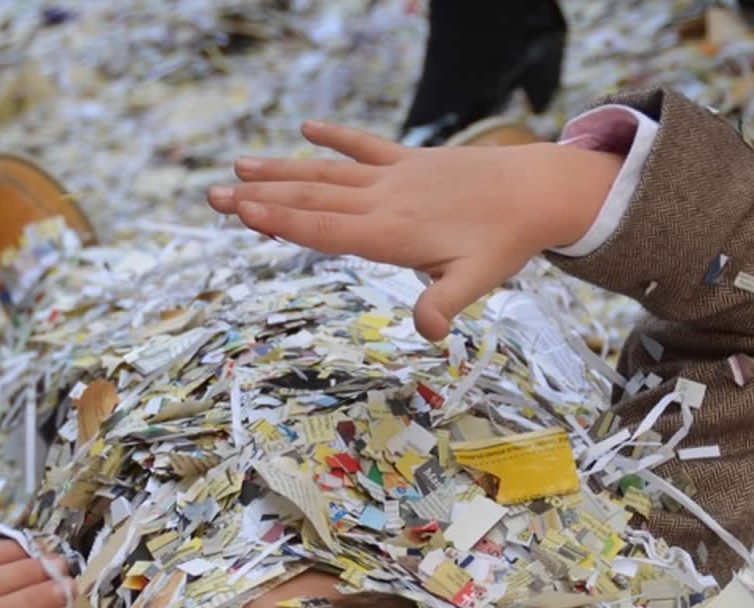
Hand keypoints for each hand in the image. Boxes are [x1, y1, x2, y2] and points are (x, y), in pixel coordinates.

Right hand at [206, 122, 621, 339]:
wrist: (539, 189)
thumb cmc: (506, 240)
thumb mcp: (479, 280)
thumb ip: (445, 304)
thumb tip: (427, 333)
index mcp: (391, 233)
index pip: (324, 227)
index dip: (280, 221)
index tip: (243, 212)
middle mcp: (383, 201)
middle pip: (310, 198)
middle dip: (260, 198)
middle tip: (213, 196)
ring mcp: (393, 177)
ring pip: (326, 172)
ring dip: (280, 170)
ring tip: (238, 169)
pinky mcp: (408, 161)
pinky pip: (364, 146)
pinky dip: (334, 136)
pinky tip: (305, 128)